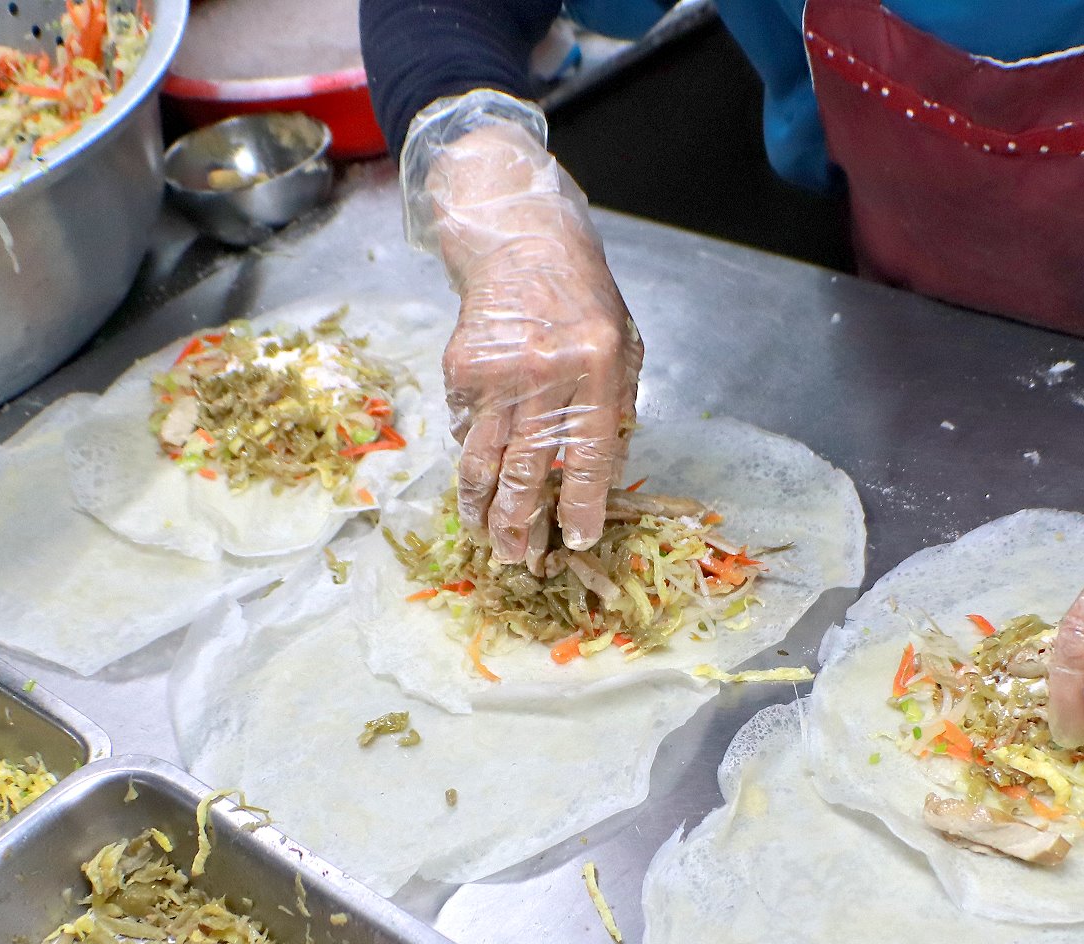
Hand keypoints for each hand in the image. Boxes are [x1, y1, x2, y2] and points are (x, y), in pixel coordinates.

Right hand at [418, 122, 641, 561]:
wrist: (521, 243)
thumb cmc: (582, 300)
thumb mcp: (623, 348)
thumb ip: (617, 411)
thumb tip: (603, 481)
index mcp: (596, 368)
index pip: (589, 456)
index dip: (581, 506)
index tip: (575, 541)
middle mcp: (545, 374)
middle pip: (527, 469)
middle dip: (521, 524)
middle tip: (519, 560)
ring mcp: (497, 372)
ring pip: (484, 460)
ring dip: (483, 508)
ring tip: (486, 540)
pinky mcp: (461, 369)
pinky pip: (465, 432)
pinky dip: (469, 464)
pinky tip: (474, 488)